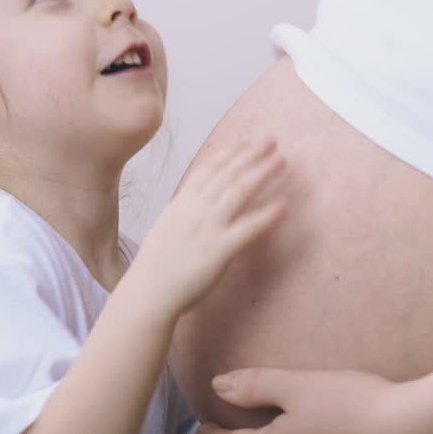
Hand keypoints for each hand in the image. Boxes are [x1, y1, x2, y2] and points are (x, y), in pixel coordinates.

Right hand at [139, 138, 285, 314]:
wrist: (149, 292)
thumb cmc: (157, 267)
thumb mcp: (167, 228)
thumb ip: (184, 213)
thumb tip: (197, 203)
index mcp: (182, 204)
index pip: (208, 170)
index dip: (229, 153)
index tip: (245, 141)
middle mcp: (195, 210)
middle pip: (228, 175)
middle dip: (251, 155)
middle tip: (271, 140)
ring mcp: (208, 228)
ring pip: (239, 192)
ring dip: (262, 174)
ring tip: (282, 161)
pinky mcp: (220, 250)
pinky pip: (248, 228)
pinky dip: (267, 215)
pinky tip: (284, 205)